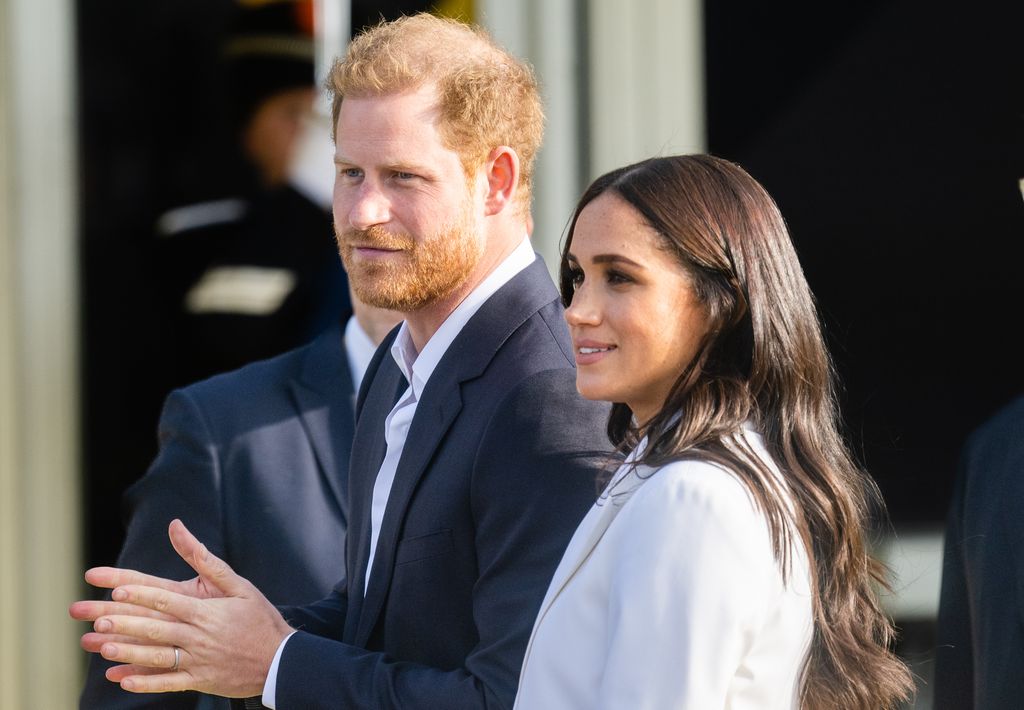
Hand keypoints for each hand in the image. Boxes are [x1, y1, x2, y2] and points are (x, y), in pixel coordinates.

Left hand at [69, 519, 292, 696]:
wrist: (280, 659)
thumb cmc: (259, 617)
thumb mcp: (238, 584)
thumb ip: (205, 559)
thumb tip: (177, 528)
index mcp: (206, 611)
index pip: (167, 600)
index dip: (141, 595)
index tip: (116, 590)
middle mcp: (199, 636)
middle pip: (156, 628)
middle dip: (123, 624)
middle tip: (96, 620)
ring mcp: (198, 661)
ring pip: (158, 657)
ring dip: (129, 653)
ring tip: (102, 648)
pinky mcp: (200, 680)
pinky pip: (169, 683)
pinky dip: (146, 683)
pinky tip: (122, 679)